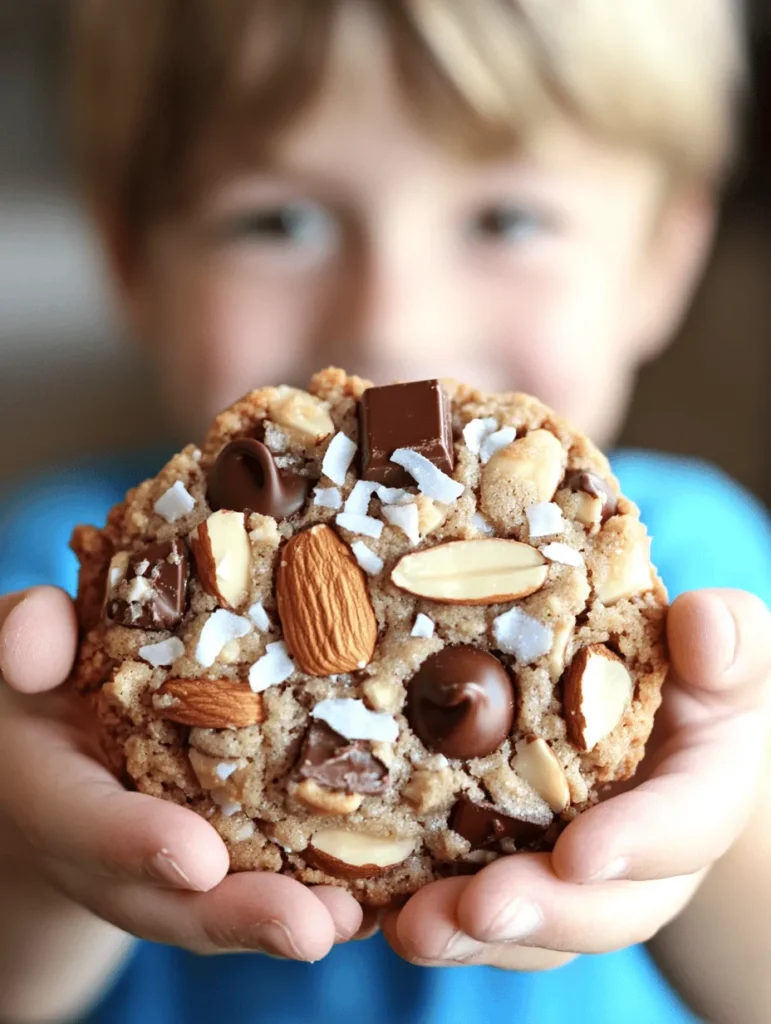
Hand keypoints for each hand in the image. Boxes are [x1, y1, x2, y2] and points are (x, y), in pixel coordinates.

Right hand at [0, 587, 362, 959]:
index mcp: (52, 791)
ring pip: (214, 906)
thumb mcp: (28, 648)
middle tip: (307, 929)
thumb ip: (27, 636)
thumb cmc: (52, 673)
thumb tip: (33, 644)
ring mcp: (157, 861)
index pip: (85, 823)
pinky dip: (307, 895)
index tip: (197, 859)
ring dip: (281, 920)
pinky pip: (254, 882)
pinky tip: (370, 901)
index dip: (135, 845)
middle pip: (166, 897)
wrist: (62, 731)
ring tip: (352, 923)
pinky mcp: (210, 853)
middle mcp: (106, 846)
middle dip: (235, 916)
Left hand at [381, 589, 770, 969]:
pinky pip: (482, 910)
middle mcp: (643, 857)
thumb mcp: (718, 648)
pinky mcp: (518, 868)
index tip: (579, 853)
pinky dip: (436, 916)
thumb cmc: (685, 669)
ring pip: (536, 927)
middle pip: (602, 906)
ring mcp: (578, 874)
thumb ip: (727, 639)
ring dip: (474, 934)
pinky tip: (380, 910)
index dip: (636, 844)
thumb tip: (700, 622)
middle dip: (541, 912)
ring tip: (414, 927)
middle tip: (478, 909)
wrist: (647, 709)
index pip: (683, 827)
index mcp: (699, 797)